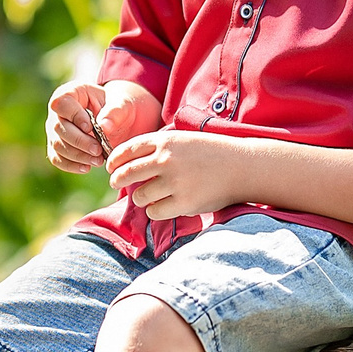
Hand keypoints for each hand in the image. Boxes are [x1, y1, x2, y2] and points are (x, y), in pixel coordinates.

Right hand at [45, 81, 158, 172]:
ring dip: (77, 155)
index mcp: (71, 93)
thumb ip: (115, 112)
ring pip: (57, 145)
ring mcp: (55, 130)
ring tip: (98, 161)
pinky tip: (87, 167)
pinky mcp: (58, 147)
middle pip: (58, 128)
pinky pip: (57, 159)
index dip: (73, 116)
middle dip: (79, 141)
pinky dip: (71, 166)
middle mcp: (58, 112)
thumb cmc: (119, 106)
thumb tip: (104, 127)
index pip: (61, 103)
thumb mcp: (123, 103)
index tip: (90, 127)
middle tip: (98, 150)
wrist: (118, 120)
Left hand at [105, 130, 255, 221]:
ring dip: (140, 197)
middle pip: (126, 173)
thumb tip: (128, 163)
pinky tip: (164, 205)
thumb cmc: (211, 153)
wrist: (242, 166)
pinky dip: (155, 210)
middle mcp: (166, 160)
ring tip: (148, 195)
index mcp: (165, 141)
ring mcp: (175, 182)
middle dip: (117, 179)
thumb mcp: (183, 140)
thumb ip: (158, 148)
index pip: (127, 151)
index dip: (114, 160)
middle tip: (116, 183)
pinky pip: (155, 211)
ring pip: (139, 195)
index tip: (110, 167)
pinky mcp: (184, 202)